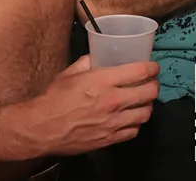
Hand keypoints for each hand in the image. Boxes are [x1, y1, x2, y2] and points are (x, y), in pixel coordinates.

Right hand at [15, 55, 159, 156]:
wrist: (41, 128)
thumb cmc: (53, 99)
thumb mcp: (70, 73)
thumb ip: (88, 62)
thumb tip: (98, 56)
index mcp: (103, 81)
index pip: (140, 71)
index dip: (152, 67)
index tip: (153, 67)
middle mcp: (112, 101)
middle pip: (149, 93)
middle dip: (154, 86)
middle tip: (150, 83)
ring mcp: (112, 122)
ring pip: (145, 114)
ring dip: (147, 106)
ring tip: (142, 102)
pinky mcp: (109, 139)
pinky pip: (133, 132)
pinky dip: (136, 124)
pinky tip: (130, 119)